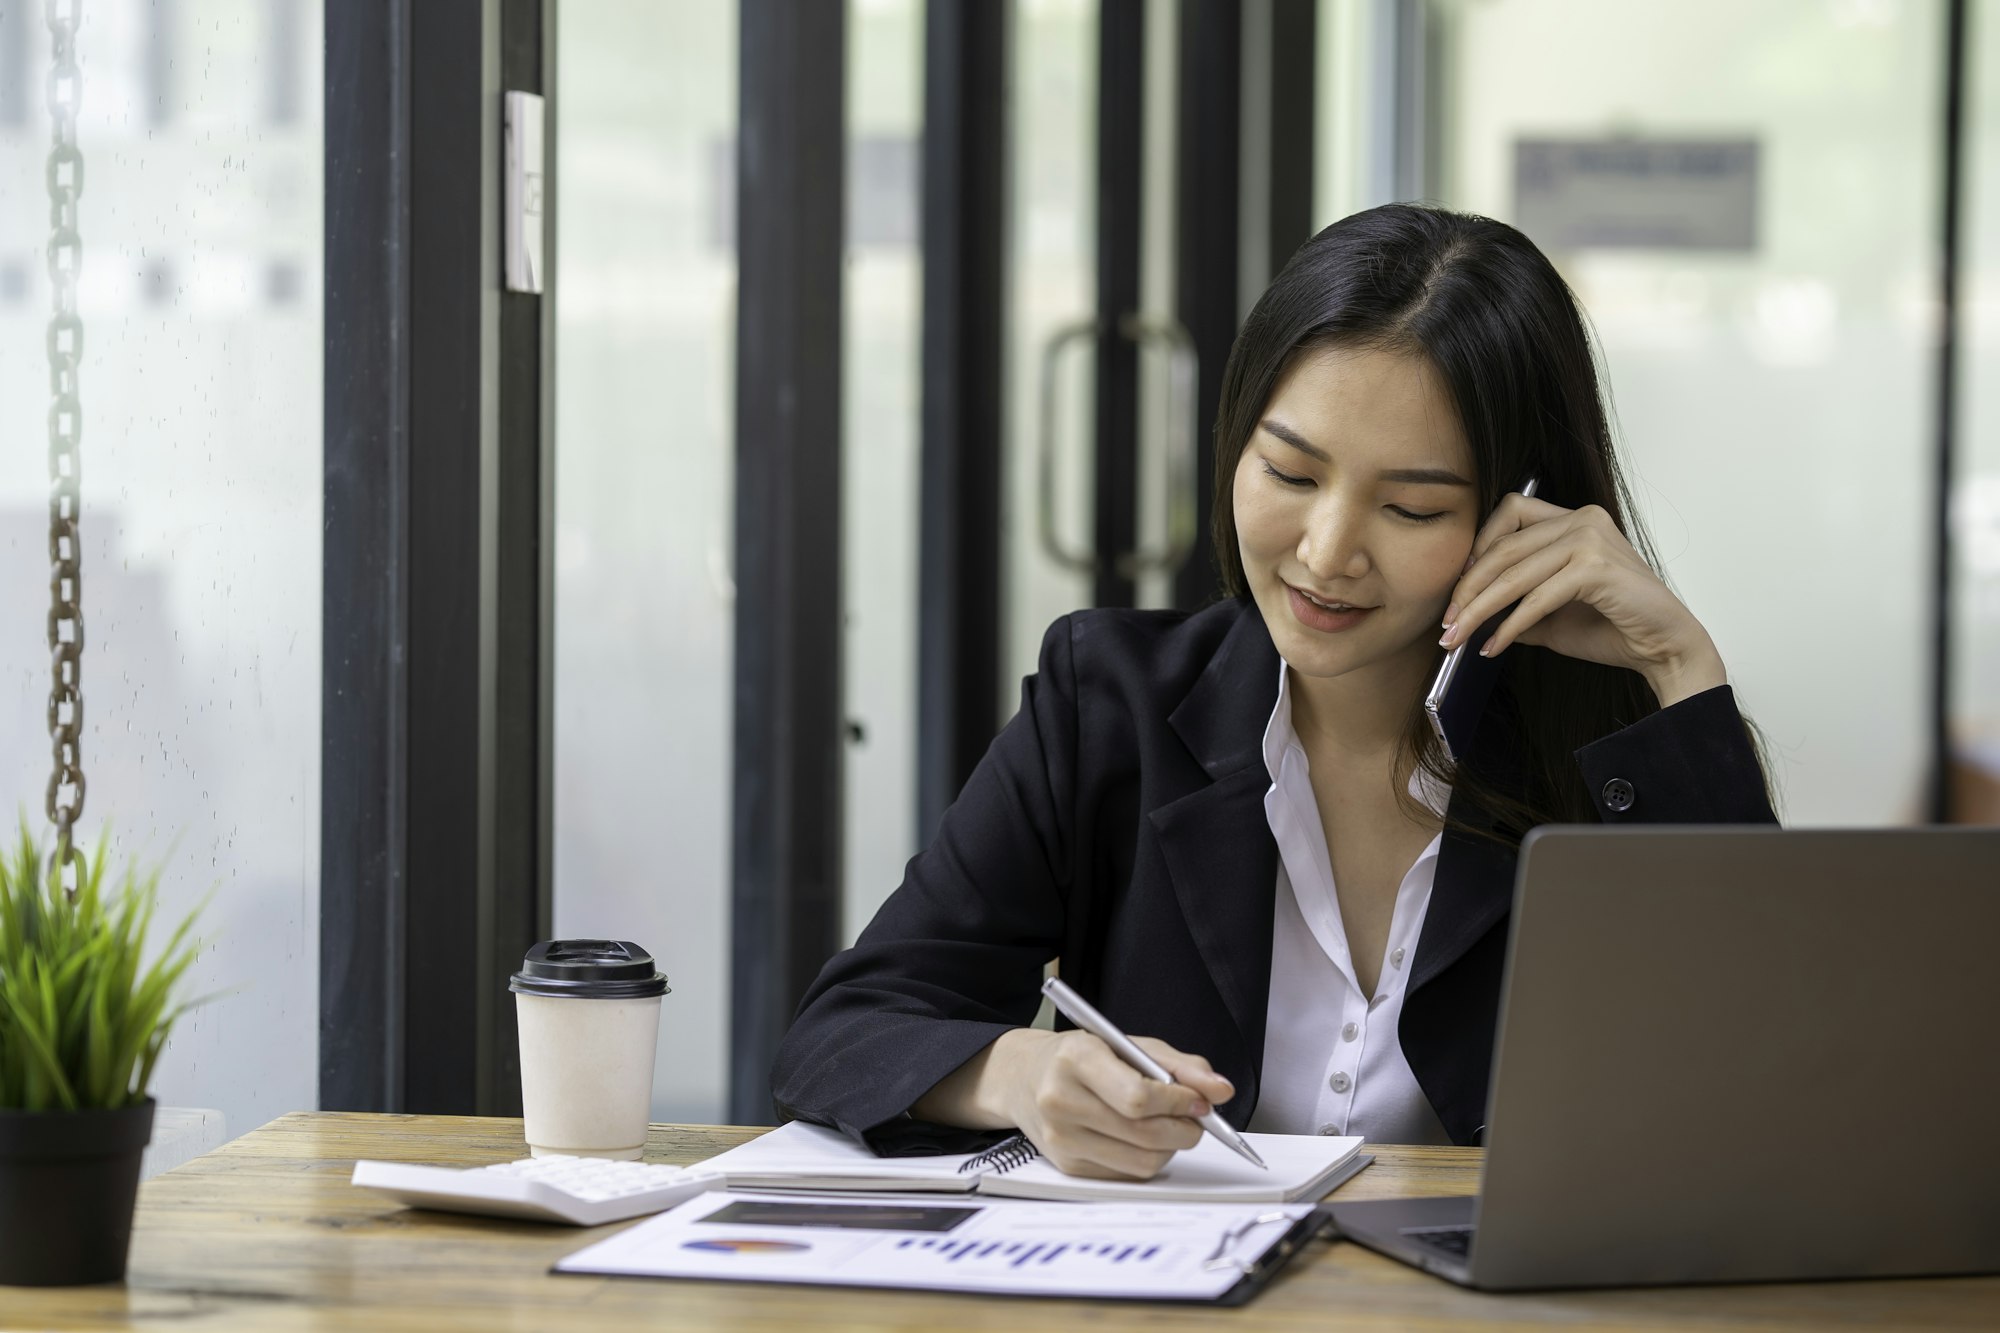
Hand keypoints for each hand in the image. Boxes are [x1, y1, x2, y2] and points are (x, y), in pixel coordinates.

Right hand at [994, 1028, 1233, 1179]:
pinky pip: (1127, 1174)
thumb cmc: (1080, 1057)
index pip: (1137, 1097)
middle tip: (1196, 1118)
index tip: (1199, 1100)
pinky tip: (1143, 1138)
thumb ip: (1179, 1065)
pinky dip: (1148, 1159)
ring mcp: (1061, 1139)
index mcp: (1075, 1060)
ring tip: (1170, 1127)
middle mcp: (1061, 1102)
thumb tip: (1221, 1091)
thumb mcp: (1126, 1043)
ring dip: (1170, 1148)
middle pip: (1144, 1135)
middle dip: (1184, 1129)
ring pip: (1141, 1162)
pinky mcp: (1068, 1166)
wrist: (1023, 1077)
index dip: (1178, 1103)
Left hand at [1438, 493, 1726, 705]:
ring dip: (1479, 610)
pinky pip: (1536, 598)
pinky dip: (1510, 626)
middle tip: (1447, 624)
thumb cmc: (1615, 628)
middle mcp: (1583, 520)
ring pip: (1514, 573)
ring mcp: (1591, 540)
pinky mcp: (1596, 568)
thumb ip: (1515, 606)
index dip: (1478, 548)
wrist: (1665, 648)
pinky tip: (1494, 646)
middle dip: (1467, 589)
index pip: (1511, 514)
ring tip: (1458, 638)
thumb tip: (1468, 614)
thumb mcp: (1550, 616)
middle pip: (1504, 547)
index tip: (1459, 588)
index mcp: (1575, 520)